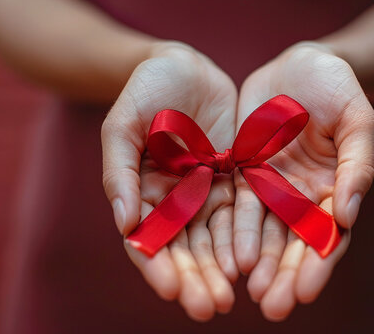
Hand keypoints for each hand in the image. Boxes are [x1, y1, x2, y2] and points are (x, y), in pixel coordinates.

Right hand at [101, 42, 237, 320]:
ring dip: (221, 270)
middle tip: (209, 308)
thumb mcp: (123, 126)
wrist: (184, 65)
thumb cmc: (144, 91)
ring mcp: (206, 192)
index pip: (147, 240)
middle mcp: (175, 201)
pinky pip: (241, 213)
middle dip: (195, 280)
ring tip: (232, 298)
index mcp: (142, 194)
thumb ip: (120, 172)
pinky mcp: (235, 179)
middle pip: (183, 249)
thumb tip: (123, 223)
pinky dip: (244, 238)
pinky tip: (253, 262)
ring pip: (214, 239)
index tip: (173, 290)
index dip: (158, 267)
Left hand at [233, 42, 373, 320]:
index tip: (306, 292)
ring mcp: (274, 187)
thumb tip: (349, 216)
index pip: (329, 236)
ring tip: (248, 295)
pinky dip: (235, 232)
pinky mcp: (246, 172)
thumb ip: (356, 168)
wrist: (302, 64)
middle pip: (295, 245)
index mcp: (336, 189)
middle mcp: (304, 197)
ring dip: (259, 265)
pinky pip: (239, 206)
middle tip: (272, 309)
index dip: (319, 265)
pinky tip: (228, 258)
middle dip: (285, 277)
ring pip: (266, 233)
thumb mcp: (357, 122)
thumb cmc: (339, 89)